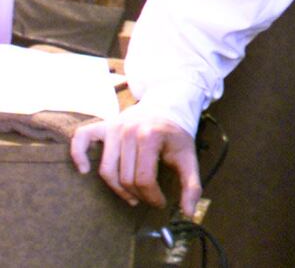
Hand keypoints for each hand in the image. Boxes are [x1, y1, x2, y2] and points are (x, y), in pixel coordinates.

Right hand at [69, 109, 201, 215]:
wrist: (166, 107)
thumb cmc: (175, 136)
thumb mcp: (189, 157)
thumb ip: (191, 184)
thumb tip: (188, 213)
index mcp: (151, 136)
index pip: (144, 179)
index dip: (152, 197)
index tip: (161, 202)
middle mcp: (129, 130)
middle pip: (125, 178)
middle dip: (137, 195)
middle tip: (147, 199)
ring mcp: (113, 127)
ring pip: (106, 170)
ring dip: (117, 189)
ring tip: (131, 196)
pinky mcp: (102, 126)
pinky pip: (81, 139)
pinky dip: (78, 155)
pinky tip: (85, 170)